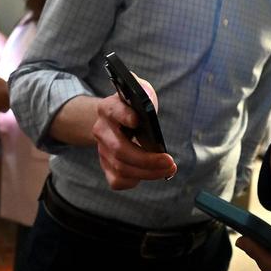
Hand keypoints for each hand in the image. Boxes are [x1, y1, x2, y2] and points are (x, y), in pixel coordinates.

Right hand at [91, 74, 175, 188]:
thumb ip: (142, 89)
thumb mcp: (139, 91)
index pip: (113, 111)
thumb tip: (146, 97)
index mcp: (108, 108)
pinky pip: (117, 181)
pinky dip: (136, 181)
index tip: (136, 120)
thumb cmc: (133, 106)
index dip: (123, 116)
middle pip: (119, 149)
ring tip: (169, 168)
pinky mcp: (106, 166)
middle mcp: (101, 130)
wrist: (115, 121)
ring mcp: (102, 150)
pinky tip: (152, 173)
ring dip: (148, 172)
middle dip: (147, 159)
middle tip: (170, 161)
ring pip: (121, 168)